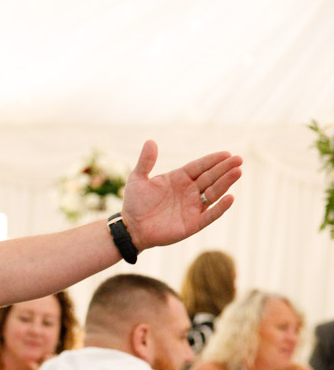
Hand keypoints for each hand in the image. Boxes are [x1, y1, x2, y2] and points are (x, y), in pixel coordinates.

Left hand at [119, 140, 242, 249]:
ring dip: (226, 183)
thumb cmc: (134, 203)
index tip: (227, 153)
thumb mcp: (137, 179)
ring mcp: (192, 207)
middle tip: (238, 159)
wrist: (131, 228)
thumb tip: (150, 141)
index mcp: (179, 178)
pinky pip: (210, 215)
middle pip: (210, 177)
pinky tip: (230, 197)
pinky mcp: (193, 223)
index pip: (199, 167)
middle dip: (224, 168)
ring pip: (213, 193)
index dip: (212, 160)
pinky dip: (220, 207)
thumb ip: (145, 162)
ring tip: (238, 172)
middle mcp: (189, 191)